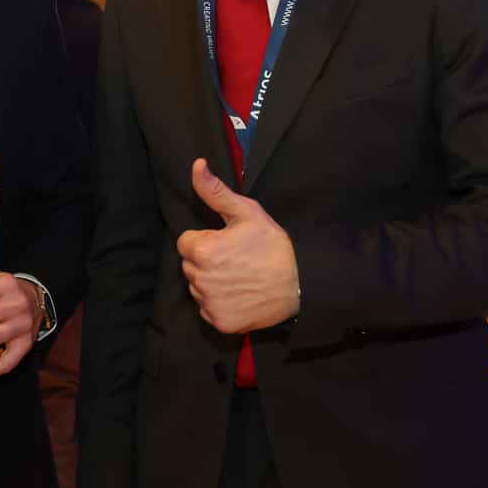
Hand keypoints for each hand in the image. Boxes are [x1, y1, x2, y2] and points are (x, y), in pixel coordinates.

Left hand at [176, 159, 299, 334]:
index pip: (186, 243)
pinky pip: (207, 310)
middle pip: (190, 266)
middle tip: (235, 259)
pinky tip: (240, 295)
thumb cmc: (273, 245)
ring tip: (239, 277)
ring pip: (197, 288)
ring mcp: (209, 304)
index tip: (227, 243)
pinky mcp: (220, 322)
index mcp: (202, 251)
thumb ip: (215, 191)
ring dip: (211, 282)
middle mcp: (200, 279)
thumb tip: (196, 165)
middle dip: (206, 261)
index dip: (206, 240)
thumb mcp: (247, 212)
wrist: (301, 283)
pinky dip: (219, 304)